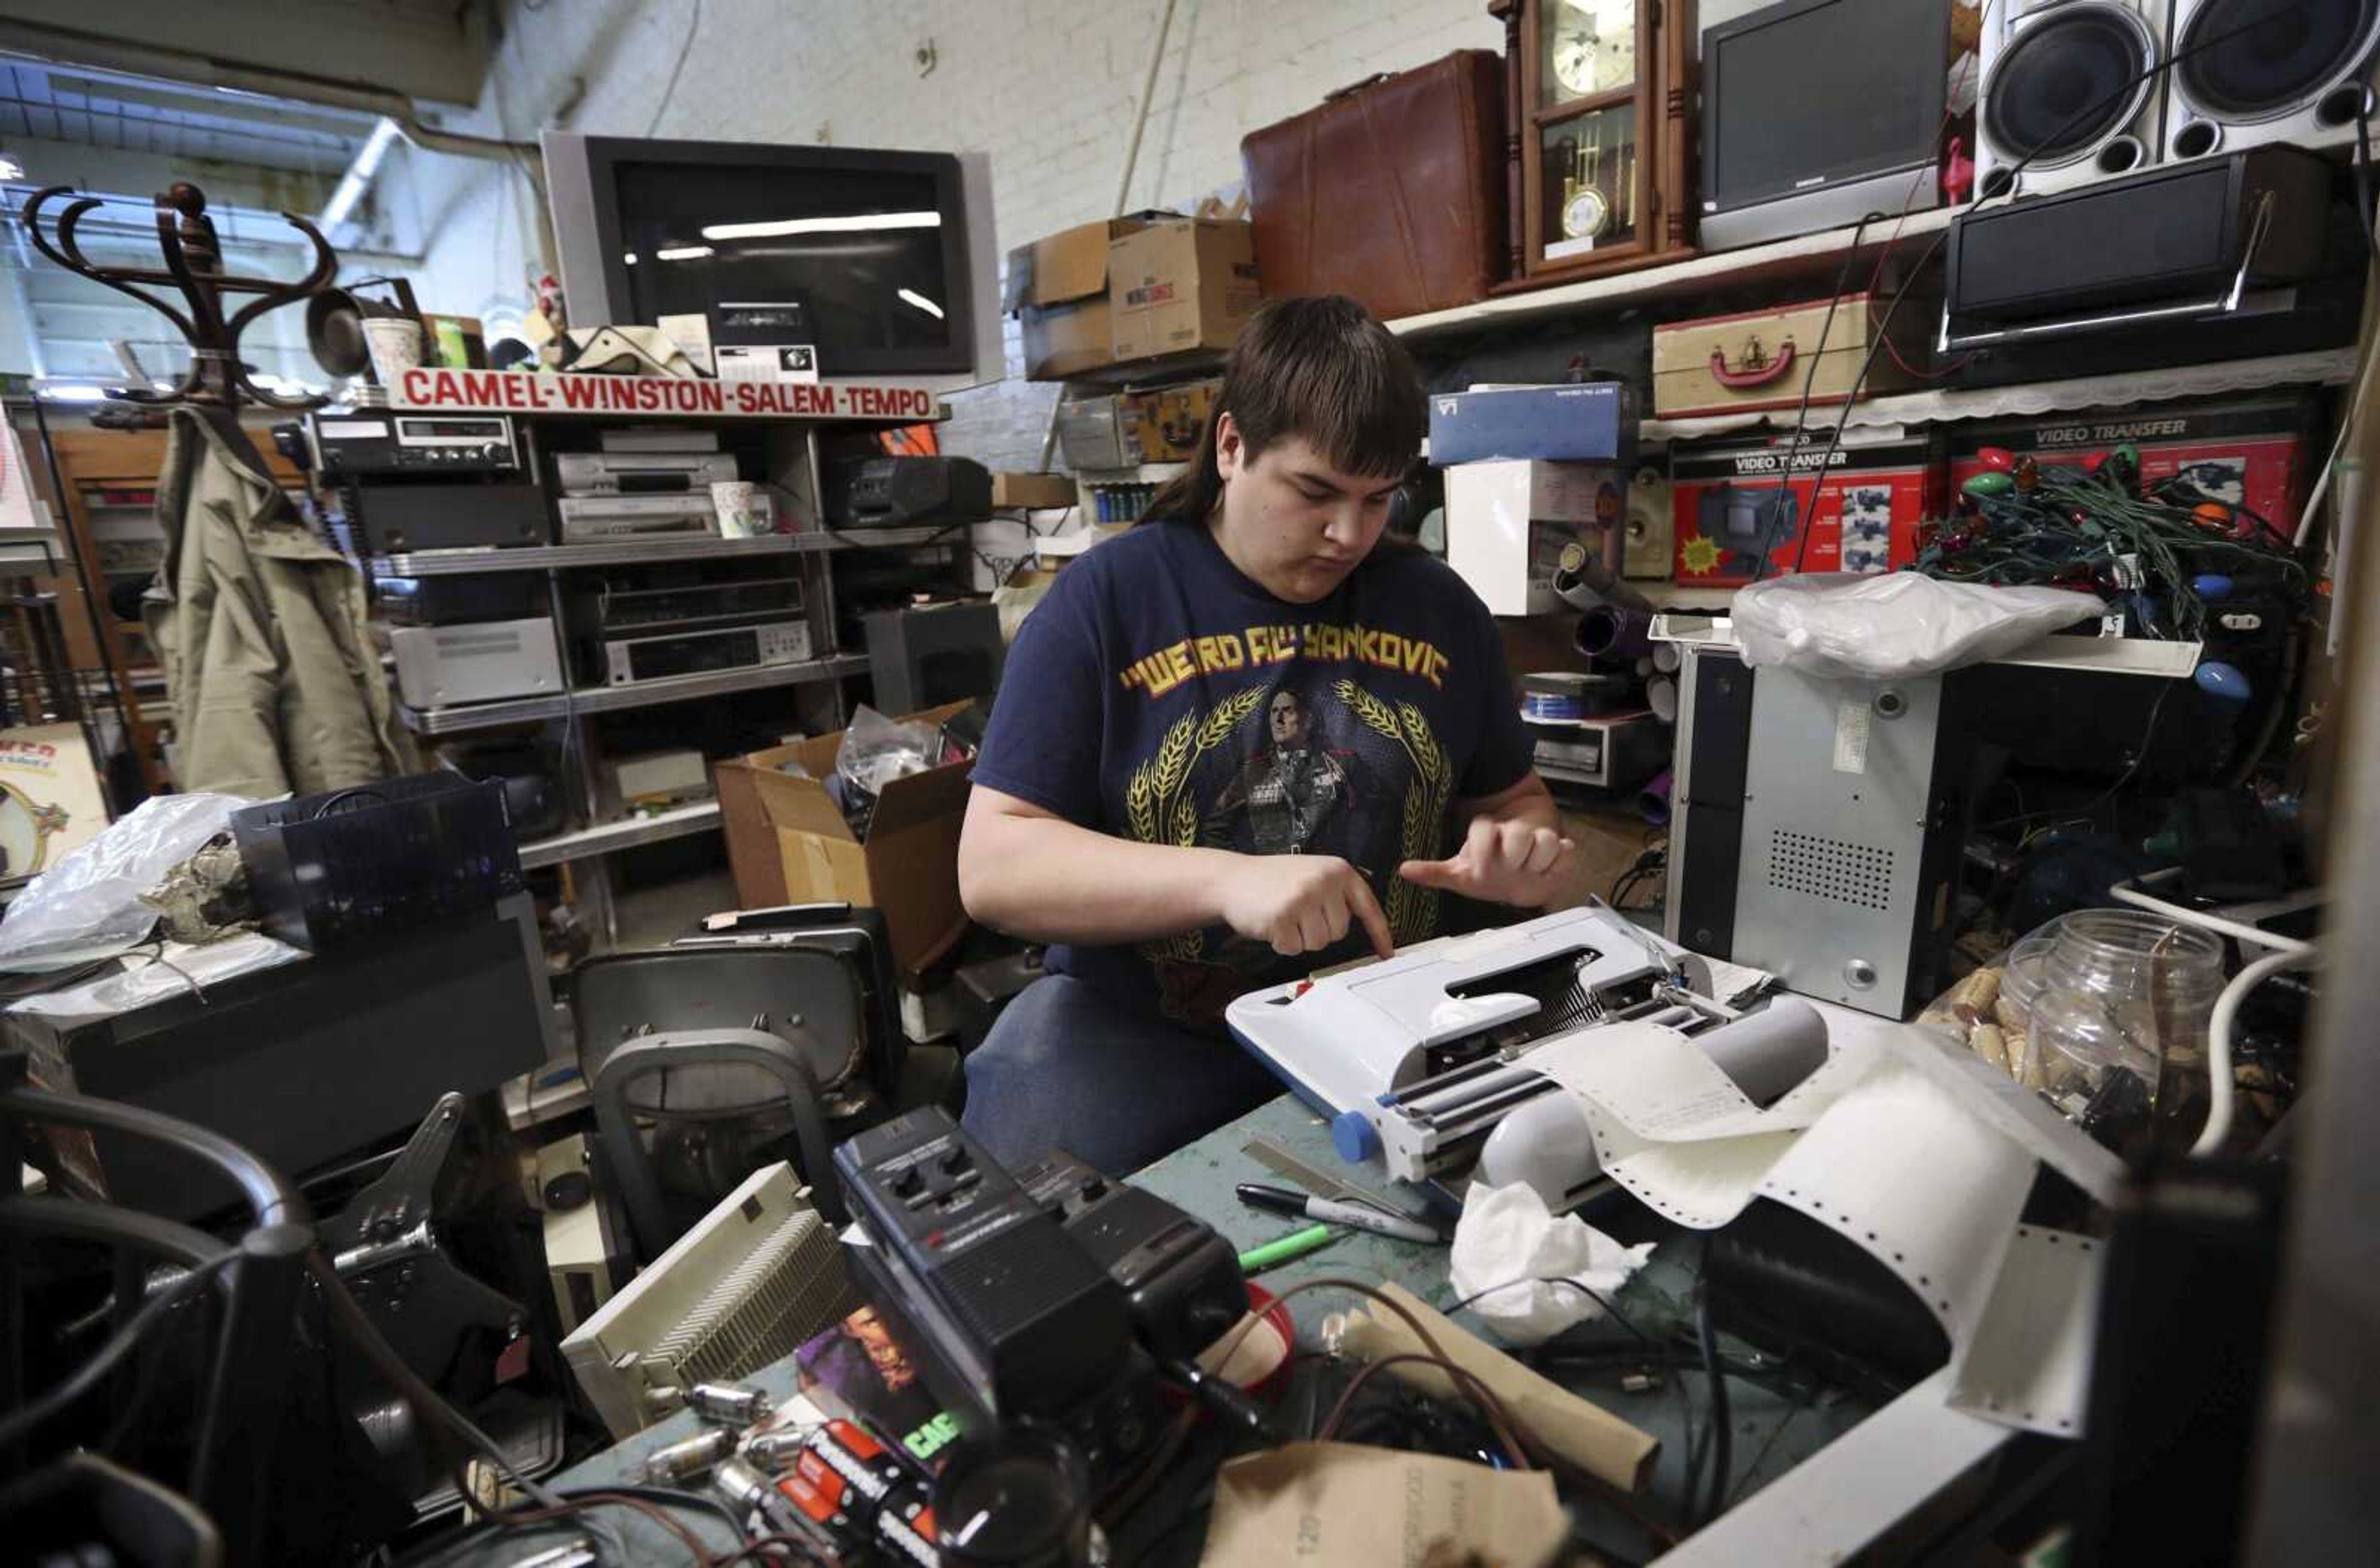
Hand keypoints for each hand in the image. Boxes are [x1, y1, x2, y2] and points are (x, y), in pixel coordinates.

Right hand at [1217, 854, 1395, 959]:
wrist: (1232, 879)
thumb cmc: (1274, 881)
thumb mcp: (1314, 874)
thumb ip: (1338, 894)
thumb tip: (1365, 926)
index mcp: (1338, 870)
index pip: (1368, 907)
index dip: (1380, 934)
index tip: (1387, 954)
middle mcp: (1324, 882)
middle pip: (1340, 932)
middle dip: (1319, 931)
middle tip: (1297, 913)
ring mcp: (1303, 899)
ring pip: (1318, 944)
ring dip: (1300, 939)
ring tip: (1284, 916)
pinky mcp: (1281, 918)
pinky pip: (1293, 949)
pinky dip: (1281, 943)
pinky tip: (1271, 923)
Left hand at [1400, 815, 1574, 907]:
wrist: (1522, 868)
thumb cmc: (1489, 869)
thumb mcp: (1461, 874)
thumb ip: (1434, 873)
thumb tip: (1404, 870)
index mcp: (1487, 834)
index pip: (1483, 829)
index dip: (1481, 850)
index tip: (1480, 873)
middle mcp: (1514, 833)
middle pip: (1518, 834)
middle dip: (1514, 855)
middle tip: (1509, 870)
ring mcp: (1540, 840)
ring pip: (1547, 840)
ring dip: (1540, 859)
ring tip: (1531, 873)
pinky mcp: (1561, 850)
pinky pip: (1568, 850)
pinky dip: (1562, 863)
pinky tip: (1549, 874)